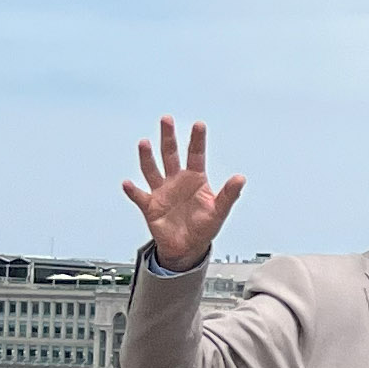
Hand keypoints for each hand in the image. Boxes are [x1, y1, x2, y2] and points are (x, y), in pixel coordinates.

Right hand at [124, 117, 245, 271]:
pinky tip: (128, 183)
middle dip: (168, 137)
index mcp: (195, 179)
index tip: (199, 125)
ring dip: (147, 157)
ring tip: (144, 143)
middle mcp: (176, 181)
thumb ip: (229, 195)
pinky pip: (139, 196)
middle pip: (170, 154)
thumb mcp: (219, 211)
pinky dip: (133, 190)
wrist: (187, 248)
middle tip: (167, 119)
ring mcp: (162, 192)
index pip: (196, 155)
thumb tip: (240, 178)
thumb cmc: (204, 227)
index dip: (197, 140)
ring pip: (152, 170)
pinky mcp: (150, 206)